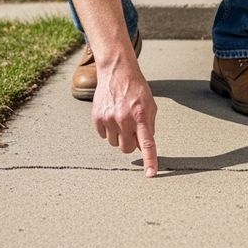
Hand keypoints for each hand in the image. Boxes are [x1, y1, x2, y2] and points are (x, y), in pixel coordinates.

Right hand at [91, 58, 158, 176]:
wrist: (117, 71)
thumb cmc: (136, 89)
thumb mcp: (150, 105)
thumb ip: (149, 126)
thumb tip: (143, 146)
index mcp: (141, 116)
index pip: (147, 144)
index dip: (150, 161)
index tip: (151, 175)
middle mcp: (124, 119)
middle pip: (127, 148)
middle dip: (130, 142)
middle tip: (131, 128)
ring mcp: (109, 119)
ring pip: (114, 144)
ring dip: (119, 136)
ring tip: (121, 118)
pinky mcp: (97, 117)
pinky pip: (103, 136)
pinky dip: (108, 130)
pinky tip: (111, 115)